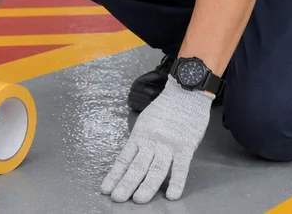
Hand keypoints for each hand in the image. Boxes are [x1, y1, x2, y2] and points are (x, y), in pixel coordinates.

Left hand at [101, 75, 213, 202]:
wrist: (186, 91)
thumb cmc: (166, 107)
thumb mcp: (146, 122)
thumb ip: (140, 140)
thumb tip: (131, 159)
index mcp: (139, 136)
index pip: (124, 159)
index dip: (114, 175)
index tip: (106, 189)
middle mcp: (151, 142)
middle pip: (137, 167)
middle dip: (126, 184)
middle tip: (117, 198)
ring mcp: (168, 145)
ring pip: (156, 169)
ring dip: (147, 186)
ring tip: (138, 200)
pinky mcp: (185, 146)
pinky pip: (181, 167)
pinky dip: (176, 182)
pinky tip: (172, 195)